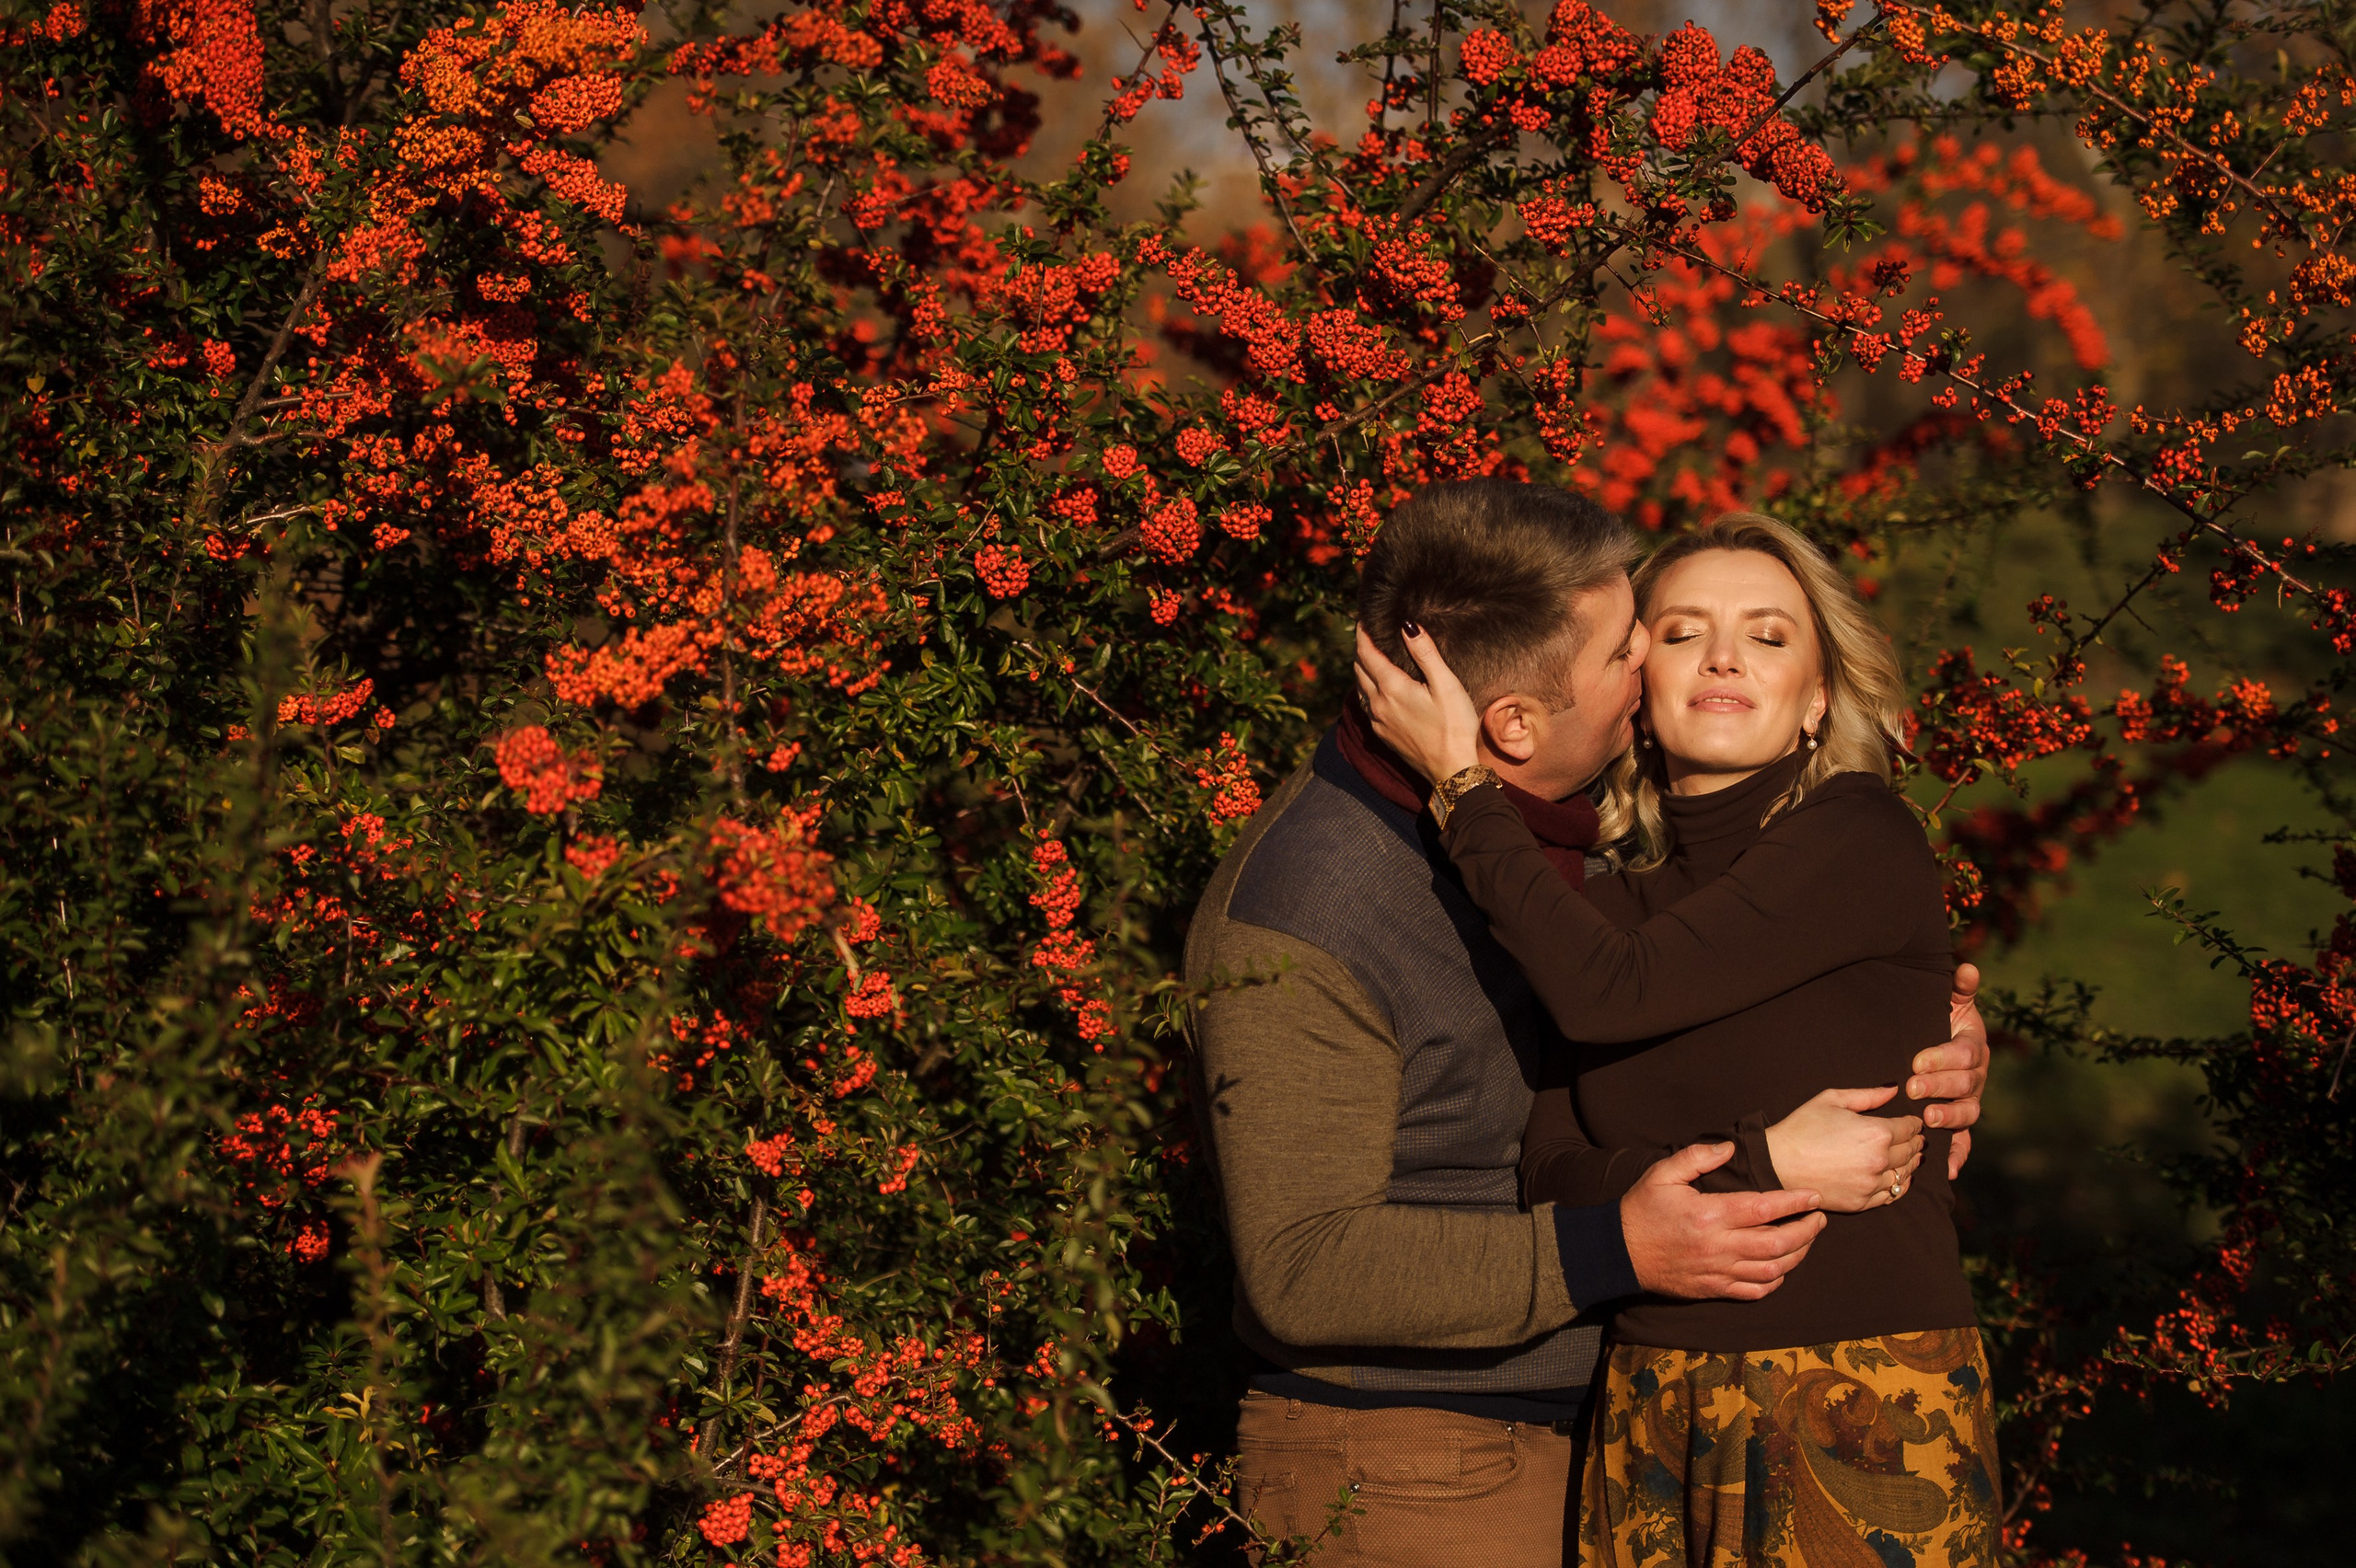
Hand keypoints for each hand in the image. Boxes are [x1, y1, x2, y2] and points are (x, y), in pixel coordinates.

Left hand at [1353, 625, 1483, 784]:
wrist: (1452, 770)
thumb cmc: (1455, 726)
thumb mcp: (1446, 684)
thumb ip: (1425, 653)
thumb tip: (1407, 625)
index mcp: (1391, 687)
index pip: (1366, 653)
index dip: (1362, 634)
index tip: (1362, 619)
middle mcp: (1377, 704)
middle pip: (1358, 669)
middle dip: (1360, 649)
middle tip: (1367, 634)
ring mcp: (1378, 722)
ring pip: (1359, 688)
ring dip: (1361, 670)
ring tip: (1370, 656)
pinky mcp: (1383, 736)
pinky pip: (1365, 706)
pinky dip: (1366, 690)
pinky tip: (1377, 689)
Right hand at [1619, 1141, 1824, 1300]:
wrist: (1618, 1252)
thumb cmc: (1641, 1210)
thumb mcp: (1662, 1174)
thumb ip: (1696, 1157)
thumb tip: (1730, 1149)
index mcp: (1710, 1215)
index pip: (1765, 1209)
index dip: (1795, 1202)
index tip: (1814, 1196)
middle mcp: (1719, 1246)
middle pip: (1778, 1243)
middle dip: (1807, 1230)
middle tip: (1820, 1218)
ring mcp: (1718, 1272)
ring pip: (1772, 1269)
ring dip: (1797, 1255)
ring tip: (1808, 1240)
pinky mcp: (1714, 1289)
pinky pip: (1755, 1291)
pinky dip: (1775, 1280)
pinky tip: (1781, 1267)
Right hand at [1763, 1086, 1923, 1212]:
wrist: (1778, 1162)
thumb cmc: (1802, 1128)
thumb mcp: (1832, 1100)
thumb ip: (1868, 1095)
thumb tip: (1893, 1089)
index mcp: (1876, 1132)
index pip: (1909, 1128)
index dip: (1915, 1123)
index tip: (1915, 1123)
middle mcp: (1879, 1160)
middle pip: (1911, 1151)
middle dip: (1916, 1143)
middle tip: (1917, 1139)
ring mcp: (1871, 1184)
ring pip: (1904, 1174)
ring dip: (1910, 1164)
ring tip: (1912, 1158)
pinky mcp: (1862, 1202)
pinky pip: (1891, 1195)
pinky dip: (1898, 1186)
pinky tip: (1898, 1179)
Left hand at [1907, 961, 1989, 1178]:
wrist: (1927, 1043)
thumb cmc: (1935, 1020)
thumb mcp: (1945, 1001)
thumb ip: (1957, 988)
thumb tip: (1967, 968)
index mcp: (1973, 1047)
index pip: (1965, 1053)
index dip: (1943, 1058)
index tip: (1917, 1059)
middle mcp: (1976, 1077)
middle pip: (1966, 1085)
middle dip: (1941, 1087)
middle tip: (1914, 1088)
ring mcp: (1968, 1102)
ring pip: (1967, 1113)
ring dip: (1949, 1117)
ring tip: (1928, 1117)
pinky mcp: (1958, 1123)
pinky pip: (1963, 1142)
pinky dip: (1957, 1155)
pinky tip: (1947, 1169)